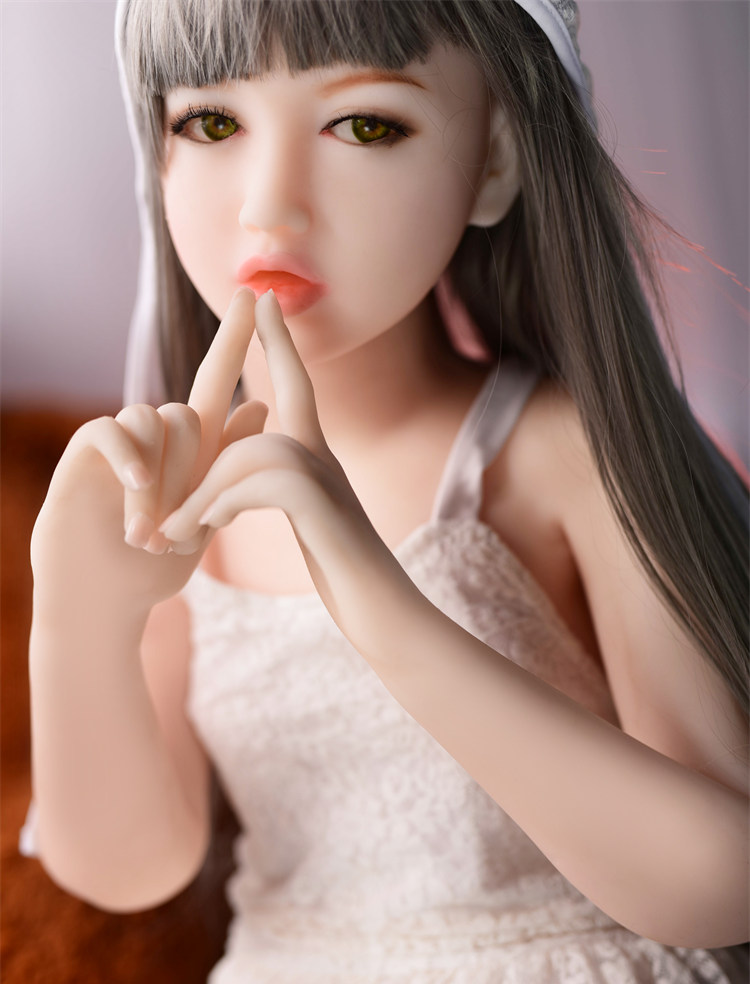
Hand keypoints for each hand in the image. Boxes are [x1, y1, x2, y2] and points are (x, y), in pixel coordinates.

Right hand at [30, 289, 265, 617]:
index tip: (254, 292)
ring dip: (160, 481)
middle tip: (175, 533)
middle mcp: (156, 437)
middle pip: (189, 412)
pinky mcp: (86, 452)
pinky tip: (137, 489)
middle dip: (190, 474)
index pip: (215, 380)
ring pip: (156, 420)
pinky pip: (113, 429)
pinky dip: (130, 456)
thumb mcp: (204, 515)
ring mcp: (120, 442)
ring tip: (147, 533)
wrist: (106, 600)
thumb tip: (263, 406)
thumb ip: (228, 464)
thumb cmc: (156, 565)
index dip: (234, 339)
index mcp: (190, 448)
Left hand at [160, 290, 423, 663]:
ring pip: (256, 454)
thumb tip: (240, 487)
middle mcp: (329, 463)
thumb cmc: (349, 578)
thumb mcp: (313, 526)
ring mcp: (332, 486)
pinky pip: (264, 485)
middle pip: (280, 408)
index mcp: (320, 463)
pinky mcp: (325, 514)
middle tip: (205, 431)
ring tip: (175, 531)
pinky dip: (224, 504)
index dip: (282, 345)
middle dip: (245, 401)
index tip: (268, 299)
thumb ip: (284, 495)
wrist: (386, 616)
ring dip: (204, 492)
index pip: (300, 389)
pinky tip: (206, 530)